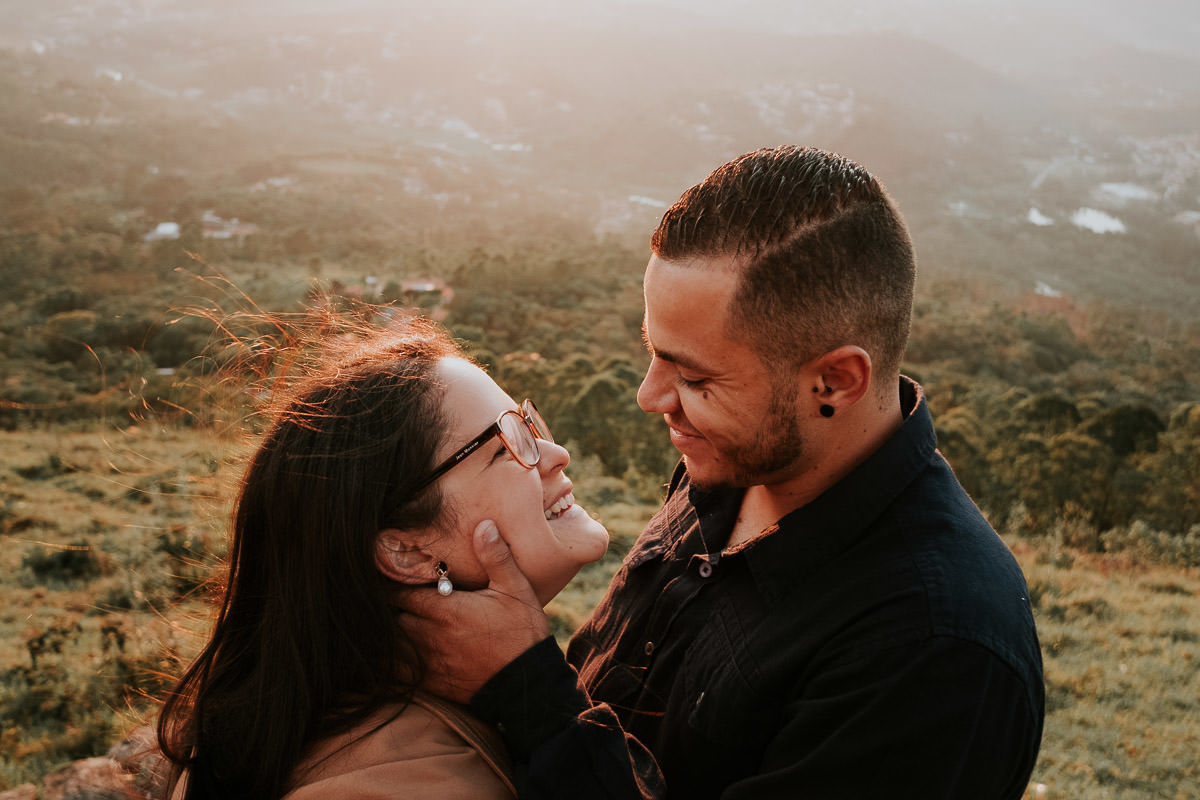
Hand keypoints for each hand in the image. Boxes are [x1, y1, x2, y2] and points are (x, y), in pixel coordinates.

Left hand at [396, 520, 549, 703]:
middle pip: (390, 616)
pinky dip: (390, 661)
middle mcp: (429, 635)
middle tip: (384, 596)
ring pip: (390, 644)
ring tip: (385, 623)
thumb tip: (484, 525)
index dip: (390, 582)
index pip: (399, 592)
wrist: (528, 685)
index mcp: (445, 609)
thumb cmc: (522, 633)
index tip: (387, 574)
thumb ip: (496, 557)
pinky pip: (397, 672)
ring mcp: (428, 661)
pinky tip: (391, 654)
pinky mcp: (431, 682)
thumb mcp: (516, 590)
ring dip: (388, 633)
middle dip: (387, 607)